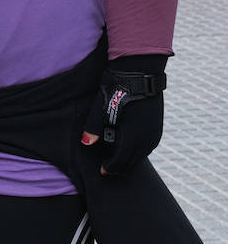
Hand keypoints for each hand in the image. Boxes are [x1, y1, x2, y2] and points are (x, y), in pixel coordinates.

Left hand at [81, 54, 167, 175]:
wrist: (141, 71)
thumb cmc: (117, 87)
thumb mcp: (101, 107)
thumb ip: (94, 127)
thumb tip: (86, 143)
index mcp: (133, 136)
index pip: (120, 161)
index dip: (110, 168)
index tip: (102, 172)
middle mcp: (147, 138)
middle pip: (132, 161)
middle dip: (119, 167)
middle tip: (108, 171)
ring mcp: (155, 133)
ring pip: (142, 155)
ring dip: (130, 160)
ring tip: (116, 161)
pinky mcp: (158, 127)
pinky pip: (148, 146)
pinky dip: (137, 151)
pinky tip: (129, 148)